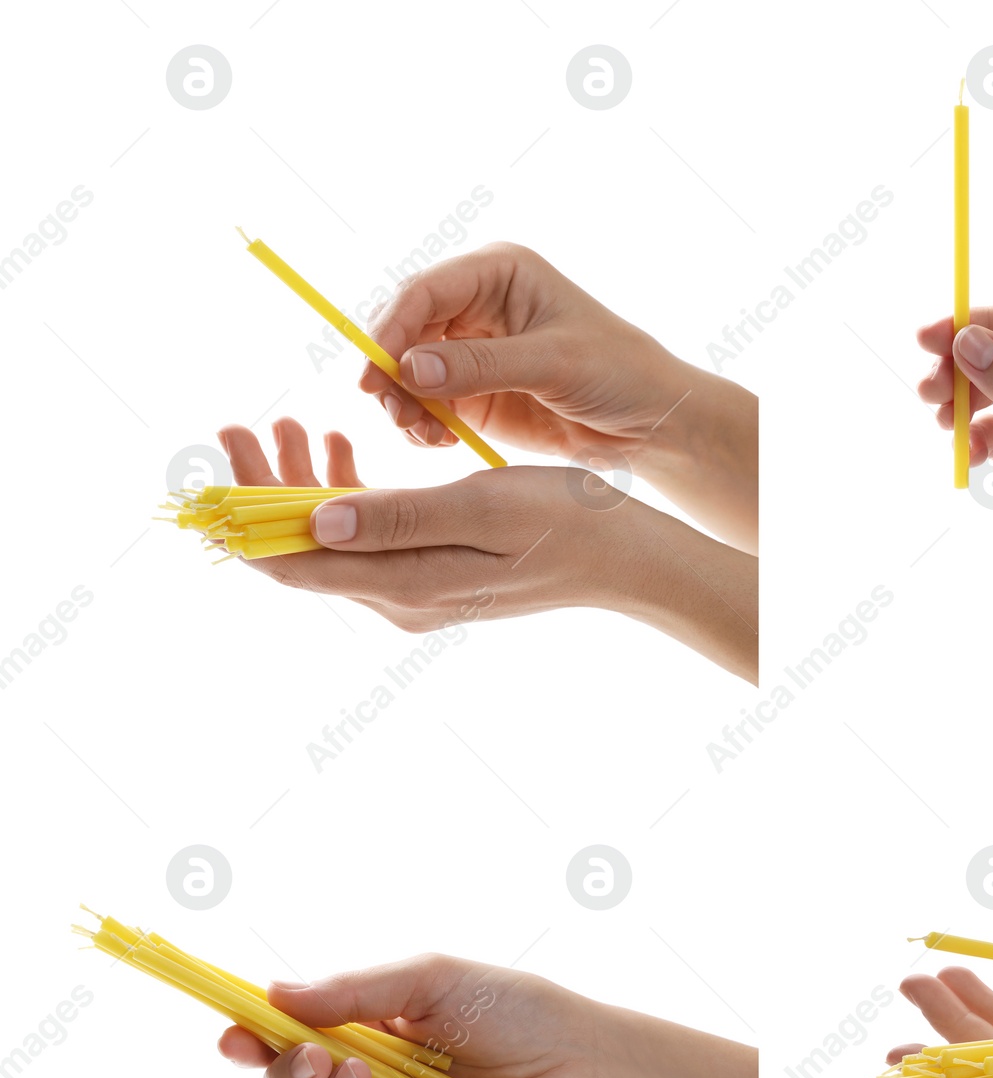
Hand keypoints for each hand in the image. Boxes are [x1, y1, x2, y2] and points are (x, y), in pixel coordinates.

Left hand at [215, 419, 758, 681]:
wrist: (626, 560)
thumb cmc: (564, 522)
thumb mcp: (482, 505)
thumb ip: (397, 517)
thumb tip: (314, 523)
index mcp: (405, 585)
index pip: (290, 560)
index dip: (243, 507)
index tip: (226, 445)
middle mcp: (399, 599)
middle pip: (298, 552)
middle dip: (261, 487)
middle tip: (245, 423)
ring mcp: (414, 592)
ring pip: (327, 543)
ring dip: (300, 486)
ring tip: (294, 425)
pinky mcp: (431, 576)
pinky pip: (363, 542)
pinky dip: (342, 496)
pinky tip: (342, 452)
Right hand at [216, 955, 598, 1077]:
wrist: (574, 1062)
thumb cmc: (511, 1008)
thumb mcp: (430, 980)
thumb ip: (354, 992)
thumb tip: (273, 993)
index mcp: (364, 1029)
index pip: (288, 1038)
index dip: (251, 1038)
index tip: (230, 1030)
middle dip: (278, 1077)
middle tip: (306, 1055)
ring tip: (361, 1075)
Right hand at [359, 243, 756, 551]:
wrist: (652, 422)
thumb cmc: (619, 372)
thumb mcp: (555, 363)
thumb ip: (483, 365)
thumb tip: (410, 368)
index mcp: (498, 273)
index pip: (425, 291)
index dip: (393, 328)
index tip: (376, 370)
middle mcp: (477, 307)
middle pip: (406, 331)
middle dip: (392, 372)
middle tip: (392, 411)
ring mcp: (472, 353)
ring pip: (408, 372)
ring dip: (404, 403)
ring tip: (425, 435)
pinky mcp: (475, 395)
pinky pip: (427, 405)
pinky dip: (423, 424)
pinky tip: (441, 441)